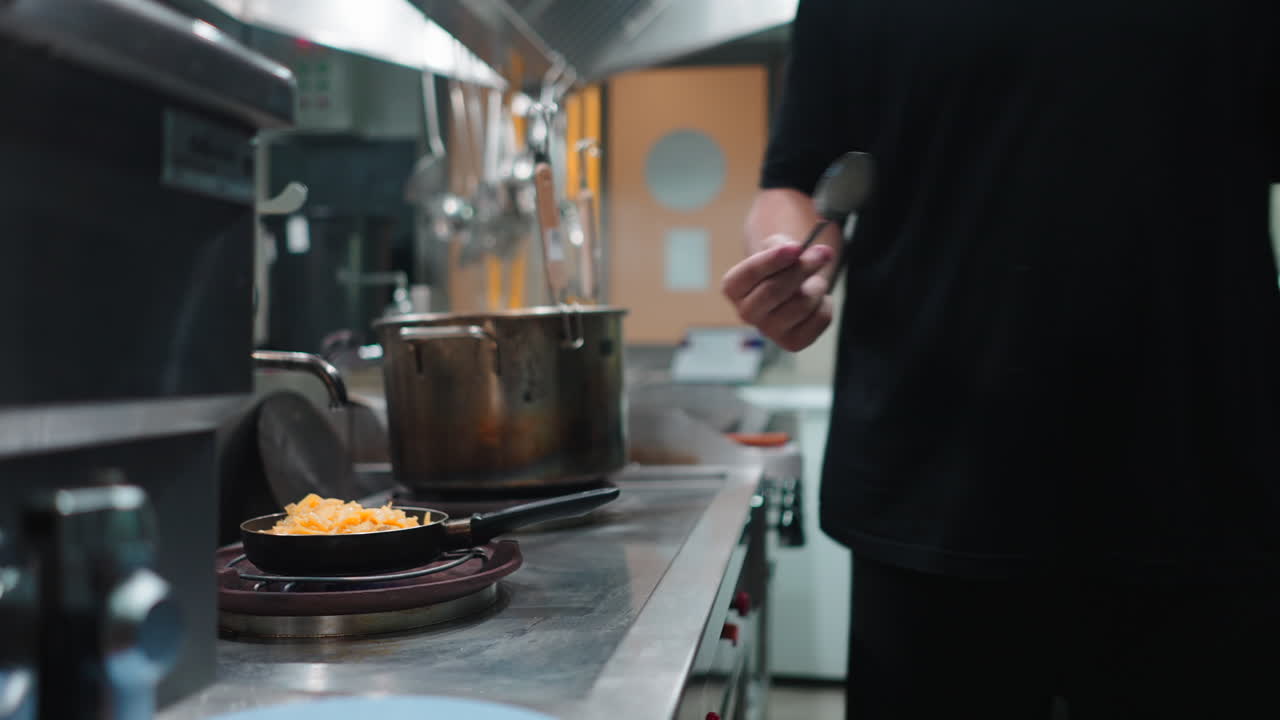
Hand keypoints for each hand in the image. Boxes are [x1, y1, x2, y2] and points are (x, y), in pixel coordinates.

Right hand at [721, 234, 834, 351]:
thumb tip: (815, 253)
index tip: (796, 247)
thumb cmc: (780, 266)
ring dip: (817, 285)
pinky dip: (826, 303)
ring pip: (801, 304)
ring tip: (816, 280)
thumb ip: (787, 246)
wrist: (790, 288)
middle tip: (820, 254)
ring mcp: (769, 331)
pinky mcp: (793, 342)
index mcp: (734, 288)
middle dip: (802, 268)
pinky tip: (818, 300)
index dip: (774, 259)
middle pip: (774, 290)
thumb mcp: (776, 247)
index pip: (750, 273)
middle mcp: (746, 313)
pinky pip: (819, 319)